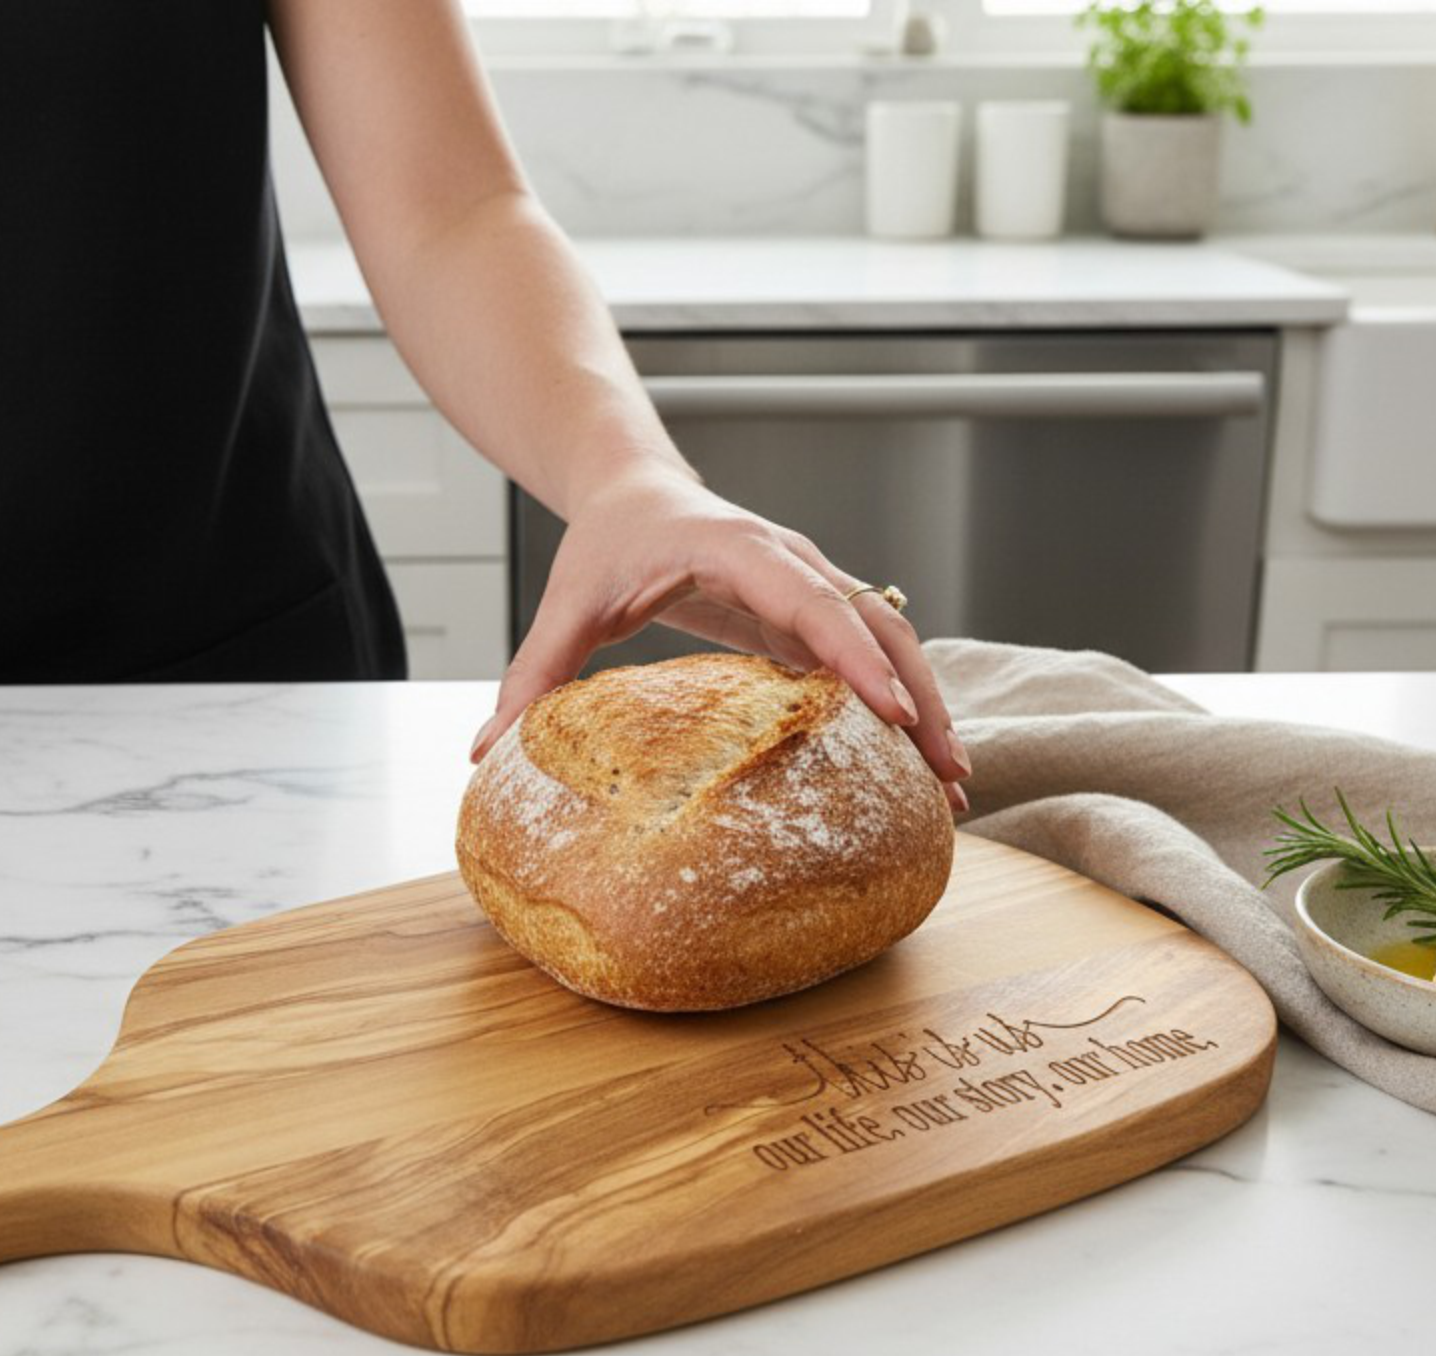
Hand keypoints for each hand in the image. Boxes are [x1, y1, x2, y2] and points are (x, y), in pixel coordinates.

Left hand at [471, 463, 971, 811]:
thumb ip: (531, 675)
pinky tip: (916, 769)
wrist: (633, 489)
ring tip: (952, 786)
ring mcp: (813, 584)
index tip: (893, 714)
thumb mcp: (567, 603)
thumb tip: (483, 753)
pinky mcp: (813, 613)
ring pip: (890, 640)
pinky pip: (870, 656)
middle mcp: (793, 561)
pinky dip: (900, 706)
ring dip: (927, 707)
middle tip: (946, 772)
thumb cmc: (606, 541)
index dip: (856, 657)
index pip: (812, 601)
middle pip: (878, 625)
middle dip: (920, 697)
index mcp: (739, 549)